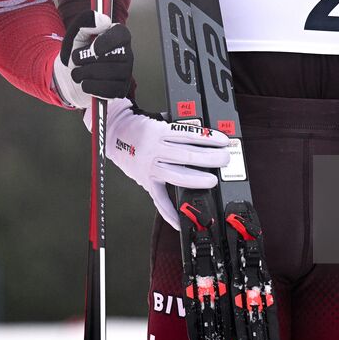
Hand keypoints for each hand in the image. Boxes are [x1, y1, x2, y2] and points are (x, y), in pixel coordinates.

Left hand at [54, 11, 133, 108]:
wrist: (69, 77)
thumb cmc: (76, 53)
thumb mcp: (75, 35)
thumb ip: (85, 22)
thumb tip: (104, 21)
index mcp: (118, 36)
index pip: (121, 35)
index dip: (107, 42)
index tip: (93, 48)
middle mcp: (127, 53)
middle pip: (111, 57)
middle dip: (86, 60)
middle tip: (76, 61)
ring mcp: (126, 73)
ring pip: (108, 74)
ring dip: (85, 74)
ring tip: (78, 73)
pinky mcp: (121, 89)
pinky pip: (108, 90)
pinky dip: (91, 87)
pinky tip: (85, 84)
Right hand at [93, 98, 231, 228]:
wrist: (113, 133)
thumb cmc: (139, 126)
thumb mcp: (159, 119)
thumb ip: (178, 126)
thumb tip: (203, 133)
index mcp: (159, 131)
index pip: (189, 135)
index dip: (208, 138)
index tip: (223, 141)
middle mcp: (155, 150)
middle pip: (186, 155)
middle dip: (209, 158)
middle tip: (224, 159)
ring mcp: (150, 167)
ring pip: (177, 176)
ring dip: (197, 179)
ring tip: (213, 180)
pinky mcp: (146, 181)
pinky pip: (159, 199)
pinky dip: (169, 212)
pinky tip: (180, 219)